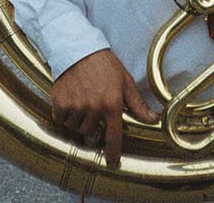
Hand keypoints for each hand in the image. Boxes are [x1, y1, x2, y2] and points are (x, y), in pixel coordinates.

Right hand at [51, 49, 157, 169]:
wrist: (78, 48)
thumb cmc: (104, 64)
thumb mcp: (124, 80)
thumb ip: (137, 103)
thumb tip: (153, 119)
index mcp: (111, 104)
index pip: (113, 137)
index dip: (113, 153)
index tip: (112, 164)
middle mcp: (93, 108)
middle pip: (90, 132)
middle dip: (91, 123)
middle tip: (92, 105)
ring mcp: (76, 106)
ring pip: (75, 127)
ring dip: (77, 119)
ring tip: (81, 99)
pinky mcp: (60, 102)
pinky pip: (61, 119)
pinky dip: (63, 113)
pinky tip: (69, 99)